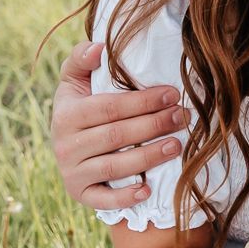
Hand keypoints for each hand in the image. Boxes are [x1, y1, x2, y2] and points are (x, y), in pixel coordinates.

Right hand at [50, 40, 189, 208]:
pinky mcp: (80, 194)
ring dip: (148, 156)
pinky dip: (124, 197)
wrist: (66, 142)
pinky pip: (102, 200)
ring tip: (177, 144)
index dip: (143, 101)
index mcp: (66, 115)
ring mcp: (72, 173)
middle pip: (116, 136)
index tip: (173, 94)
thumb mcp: (74, 79)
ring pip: (114, 167)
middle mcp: (65, 146)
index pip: (109, 108)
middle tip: (183, 116)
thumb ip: (82, 58)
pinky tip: (147, 189)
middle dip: (154, 125)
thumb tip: (98, 47)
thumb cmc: (80, 104)